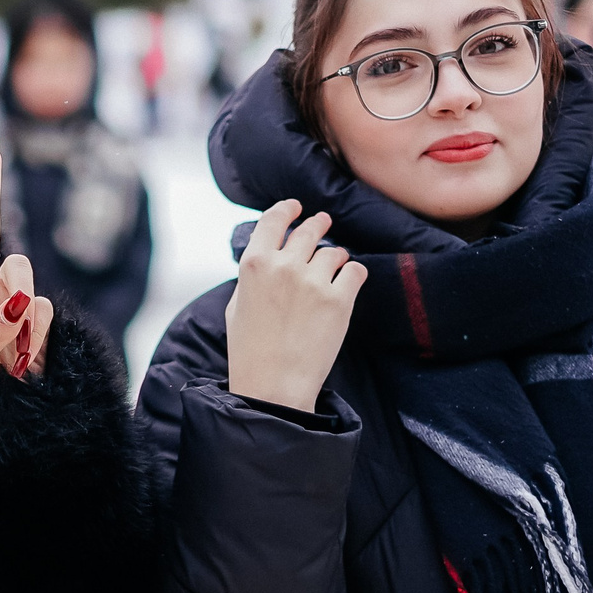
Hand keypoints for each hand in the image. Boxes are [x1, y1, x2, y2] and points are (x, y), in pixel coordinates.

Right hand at [225, 200, 365, 412]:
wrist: (273, 385)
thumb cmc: (250, 351)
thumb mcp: (237, 305)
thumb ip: (253, 275)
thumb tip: (269, 256)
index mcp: (253, 264)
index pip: (273, 220)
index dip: (287, 209)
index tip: (297, 207)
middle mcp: (283, 266)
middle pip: (308, 230)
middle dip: (318, 225)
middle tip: (323, 223)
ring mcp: (313, 281)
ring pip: (334, 251)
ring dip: (335, 258)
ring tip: (332, 271)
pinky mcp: (339, 298)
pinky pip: (355, 270)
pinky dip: (352, 275)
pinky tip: (346, 285)